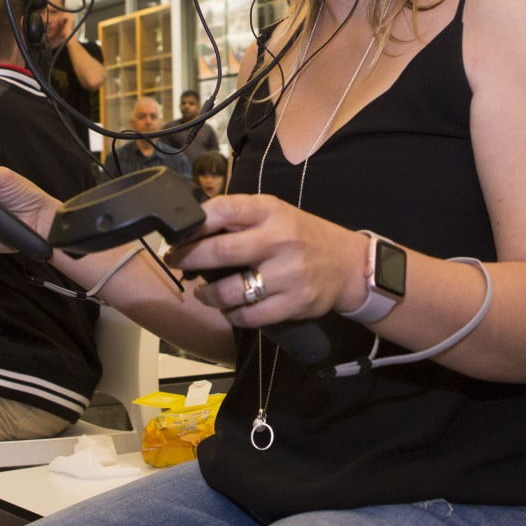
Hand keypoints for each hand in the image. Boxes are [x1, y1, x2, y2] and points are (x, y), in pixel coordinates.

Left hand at [163, 194, 365, 327]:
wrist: (349, 265)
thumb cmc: (302, 236)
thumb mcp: (276, 214)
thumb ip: (240, 217)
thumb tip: (192, 227)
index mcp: (270, 211)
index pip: (223, 209)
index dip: (193, 222)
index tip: (176, 233)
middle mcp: (279, 239)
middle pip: (220, 251)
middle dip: (189, 259)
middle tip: (176, 262)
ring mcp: (288, 274)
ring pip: (231, 291)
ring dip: (208, 295)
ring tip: (203, 293)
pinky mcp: (294, 303)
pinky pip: (249, 316)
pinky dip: (232, 315)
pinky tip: (230, 309)